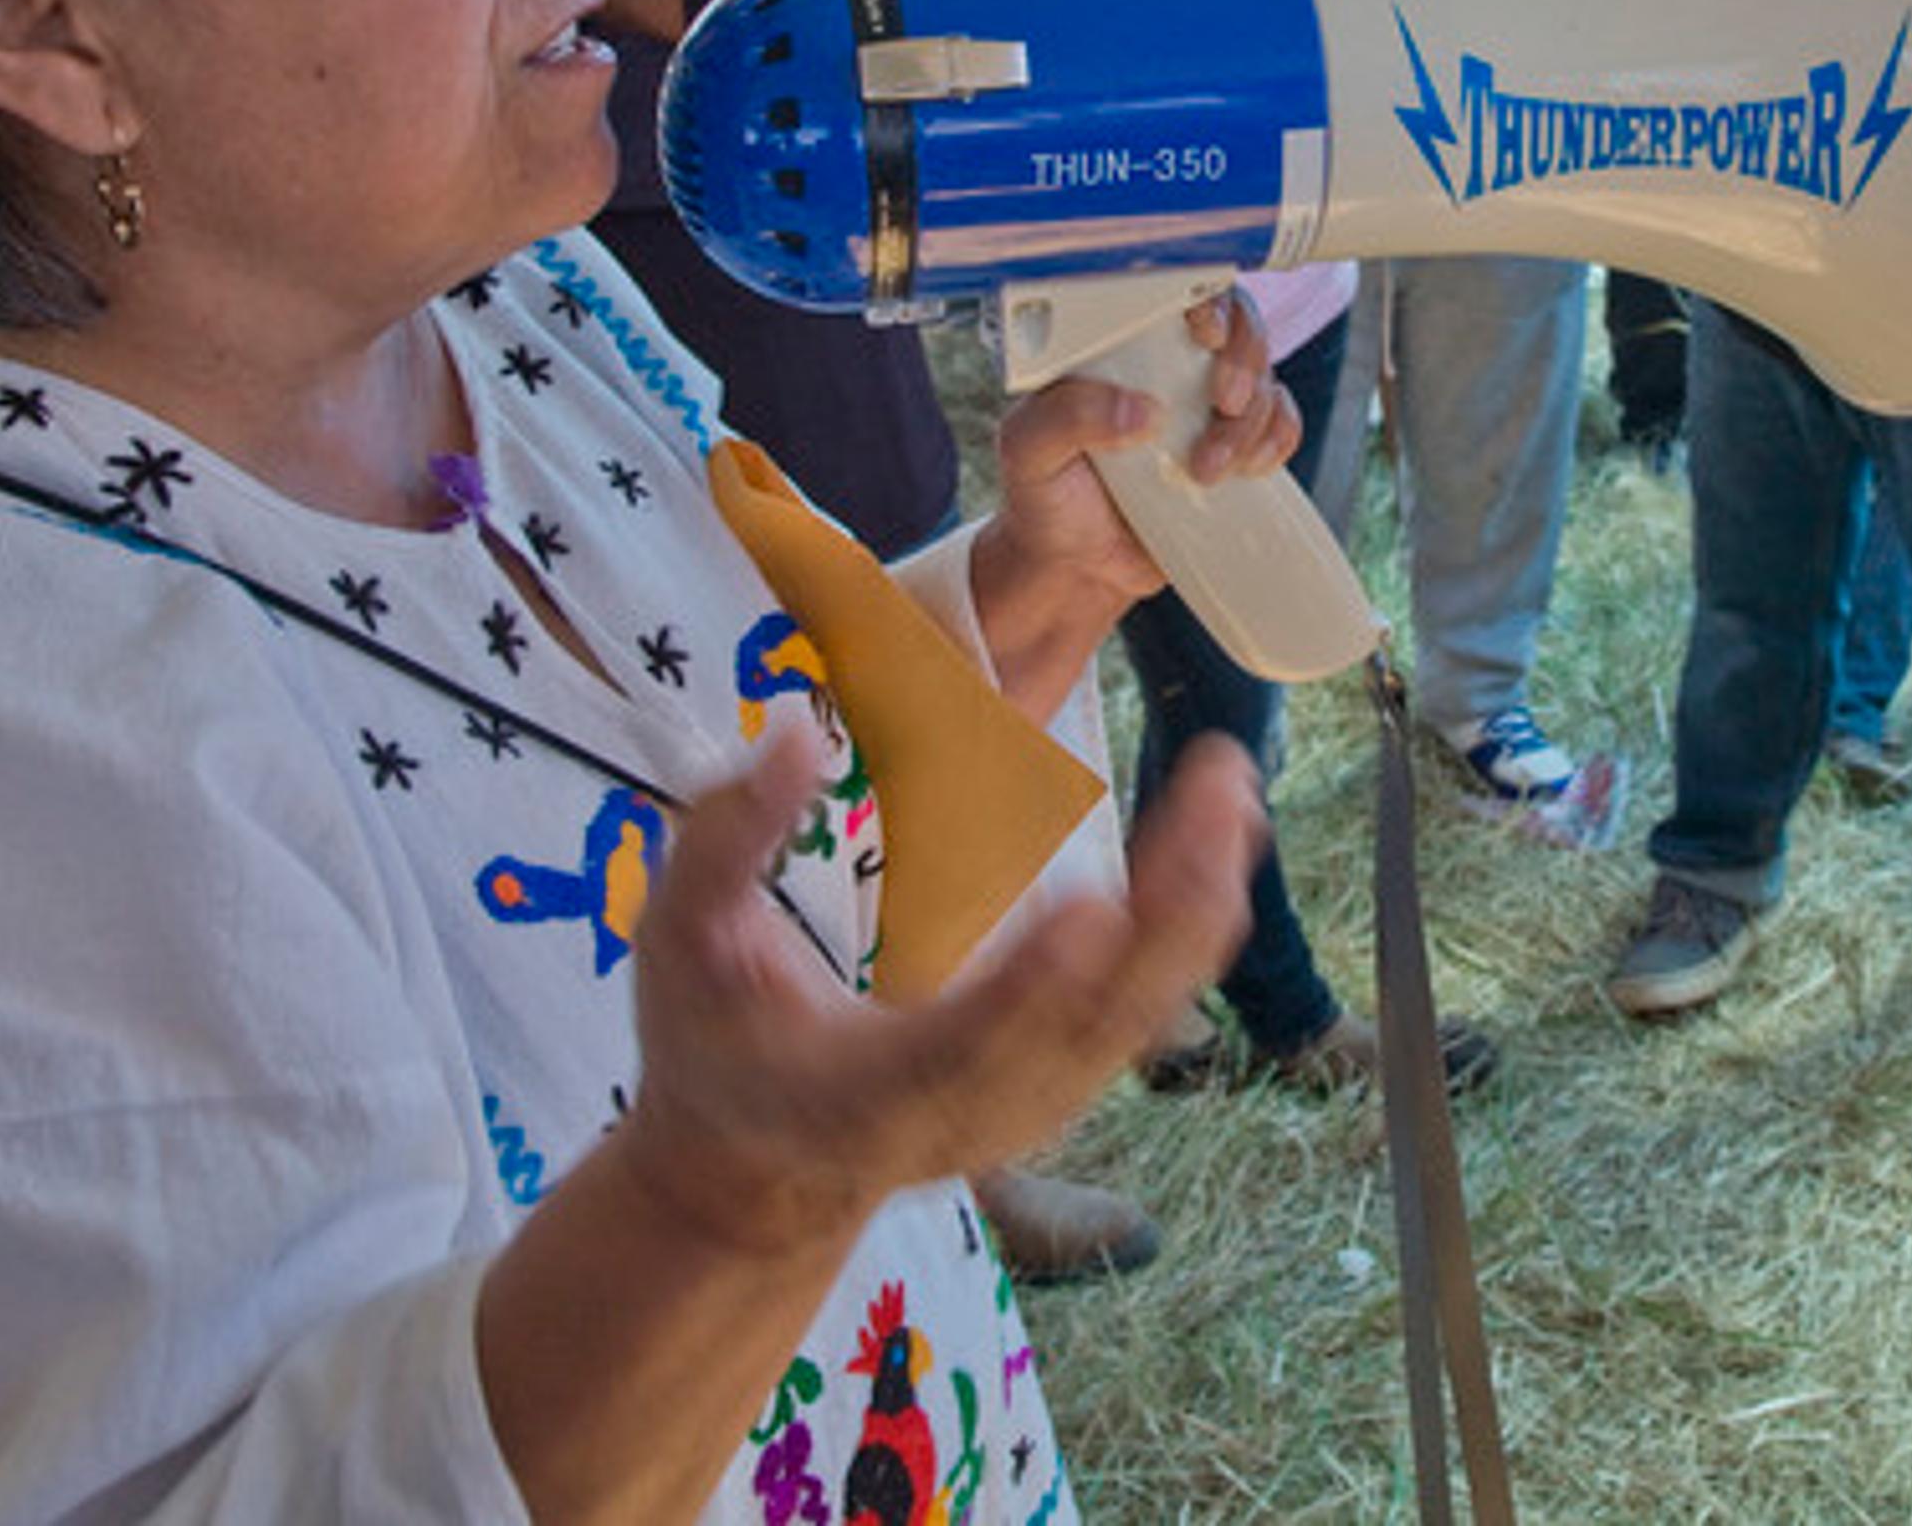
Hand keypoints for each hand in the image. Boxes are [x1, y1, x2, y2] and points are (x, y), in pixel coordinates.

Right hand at [614, 726, 1259, 1253]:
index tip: (1092, 908)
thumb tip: (796, 735)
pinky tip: (1224, 839)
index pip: (963, 1044)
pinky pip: (1146, 1008)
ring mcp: (1029, 1106)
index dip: (1030, 989)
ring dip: (1198, 901)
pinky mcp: (1062, 1086)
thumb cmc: (712, 1043)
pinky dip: (1191, 926)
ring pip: (1139, 1015)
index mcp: (869, 1088)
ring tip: (1230, 787)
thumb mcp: (681, 941)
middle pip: (1091, 1026)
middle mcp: (973, 1110)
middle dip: (1167, 911)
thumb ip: (723, 839)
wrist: (754, 1176)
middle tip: (1217, 790)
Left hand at [978, 289, 1298, 626]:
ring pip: (1265, 378)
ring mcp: (1206, 405)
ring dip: (1251, 421)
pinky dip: (1277, 440)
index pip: (1173, 292)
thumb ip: (1068, 417)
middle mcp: (1169, 366)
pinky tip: (1246, 470)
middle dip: (1243, 359)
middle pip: (1237, 324)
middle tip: (1223, 402)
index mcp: (1118, 348)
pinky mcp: (1235, 446)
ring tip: (1207, 470)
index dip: (1204, 297)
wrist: (1079, 568)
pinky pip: (1282, 423)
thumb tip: (1142, 410)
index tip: (1204, 331)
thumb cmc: (1046, 497)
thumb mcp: (1028, 452)